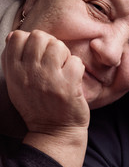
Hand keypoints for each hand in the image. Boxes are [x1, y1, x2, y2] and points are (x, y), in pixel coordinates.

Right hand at [1, 30, 89, 166]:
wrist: (54, 132)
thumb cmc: (38, 106)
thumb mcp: (18, 84)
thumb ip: (15, 60)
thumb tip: (15, 34)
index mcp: (14, 71)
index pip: (18, 37)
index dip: (32, 41)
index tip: (40, 55)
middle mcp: (29, 73)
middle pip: (40, 36)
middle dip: (51, 45)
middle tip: (56, 62)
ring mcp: (49, 79)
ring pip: (59, 46)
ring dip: (65, 56)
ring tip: (64, 70)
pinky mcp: (68, 85)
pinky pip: (76, 61)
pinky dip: (78, 68)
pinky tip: (74, 79)